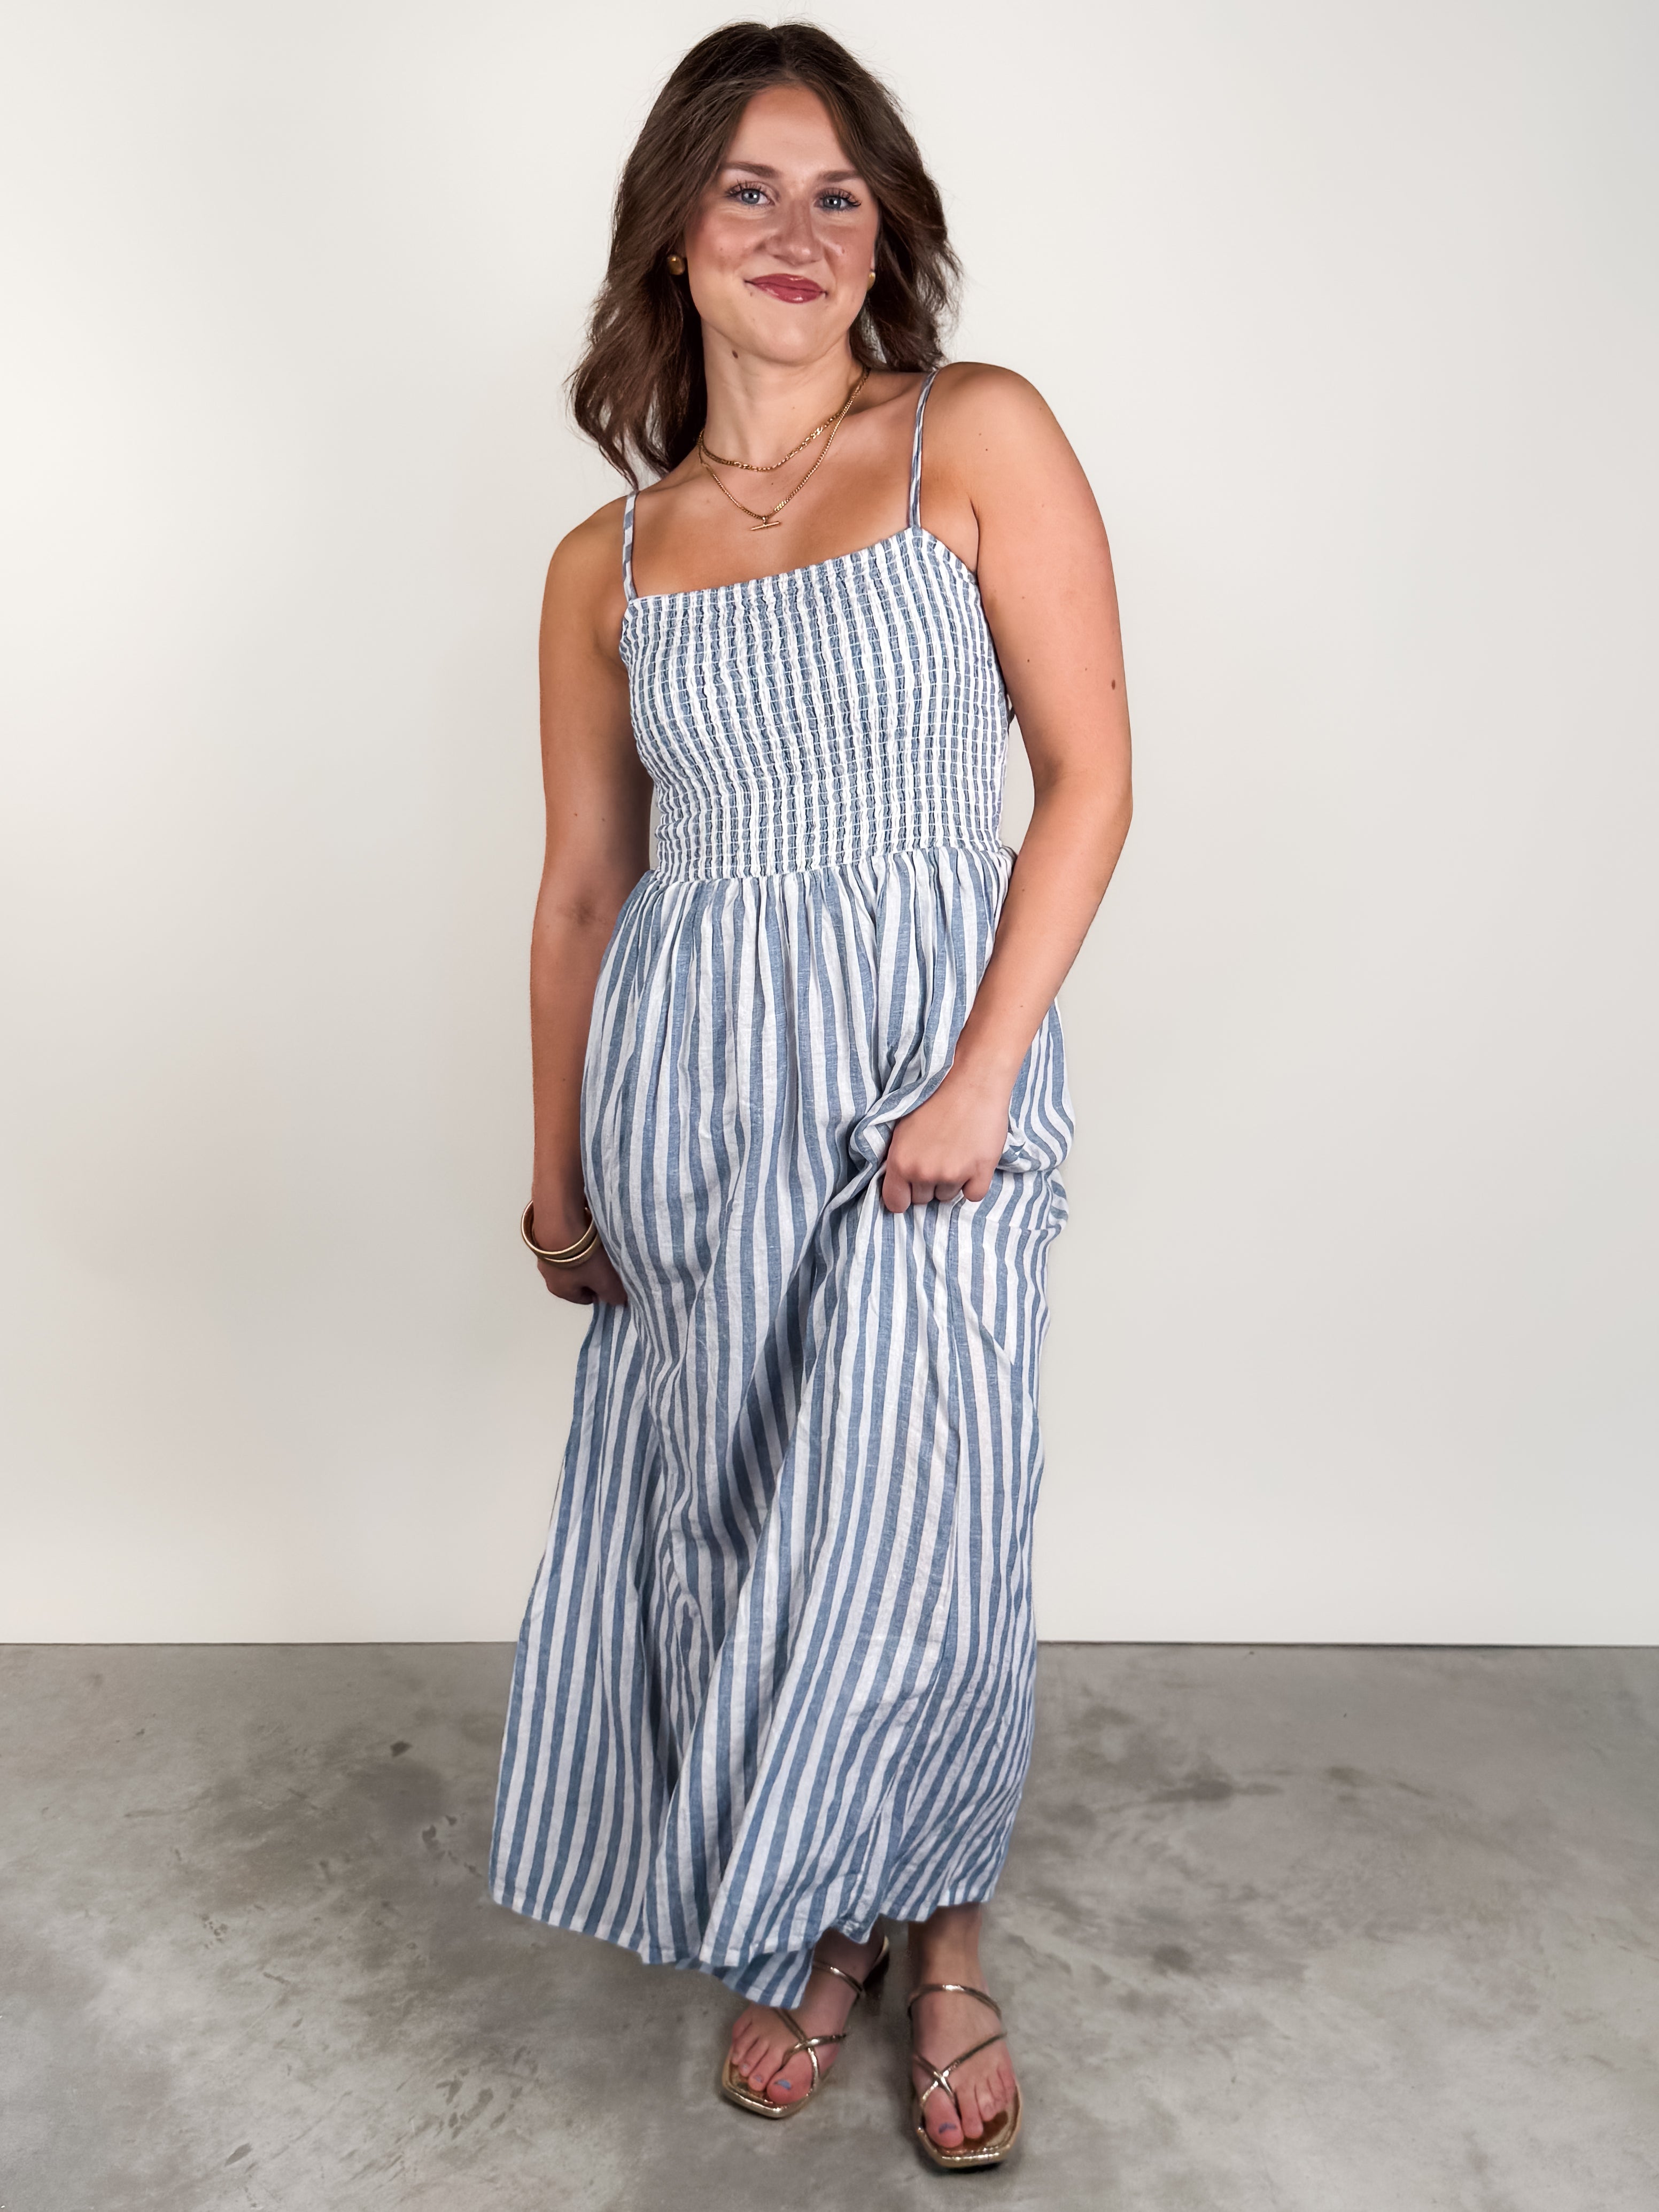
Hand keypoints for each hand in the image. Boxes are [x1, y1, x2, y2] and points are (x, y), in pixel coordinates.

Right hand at [528, 1195, 627, 1307]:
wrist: (559, 1223)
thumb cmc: (581, 1256)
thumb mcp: (604, 1281)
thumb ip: (613, 1294)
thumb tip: (619, 1300)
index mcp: (560, 1290)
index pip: (586, 1298)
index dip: (602, 1290)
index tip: (612, 1279)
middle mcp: (548, 1275)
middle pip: (578, 1277)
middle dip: (593, 1271)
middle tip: (606, 1261)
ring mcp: (545, 1254)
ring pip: (572, 1259)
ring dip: (584, 1254)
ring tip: (597, 1244)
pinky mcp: (544, 1236)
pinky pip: (565, 1243)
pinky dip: (576, 1240)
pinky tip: (586, 1232)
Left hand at [880, 1060, 1011, 1212]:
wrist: (972, 1080)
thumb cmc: (935, 1096)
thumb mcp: (902, 1125)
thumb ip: (899, 1156)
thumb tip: (899, 1180)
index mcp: (901, 1162)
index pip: (895, 1202)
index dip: (902, 1196)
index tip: (910, 1190)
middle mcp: (924, 1172)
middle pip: (923, 1199)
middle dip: (928, 1184)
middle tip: (938, 1158)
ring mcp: (953, 1174)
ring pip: (948, 1196)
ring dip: (952, 1182)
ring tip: (957, 1152)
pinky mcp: (980, 1172)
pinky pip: (973, 1195)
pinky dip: (974, 1183)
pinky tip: (973, 1161)